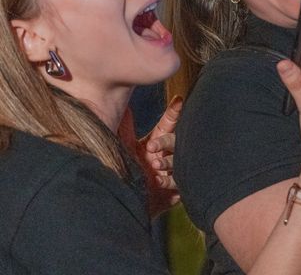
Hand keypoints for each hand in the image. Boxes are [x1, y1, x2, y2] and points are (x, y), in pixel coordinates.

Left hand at [137, 96, 182, 215]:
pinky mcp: (174, 190)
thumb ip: (125, 128)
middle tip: (152, 146)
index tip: (178, 99)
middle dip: (165, 142)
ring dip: (167, 163)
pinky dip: (168, 182)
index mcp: (157, 142)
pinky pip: (176, 184)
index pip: (168, 124)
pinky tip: (159, 181)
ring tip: (155, 165)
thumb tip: (122, 106)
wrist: (128, 201)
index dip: (174, 112)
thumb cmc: (128, 170)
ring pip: (178, 163)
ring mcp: (172, 172)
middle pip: (173, 142)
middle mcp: (167, 154)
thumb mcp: (125, 147)